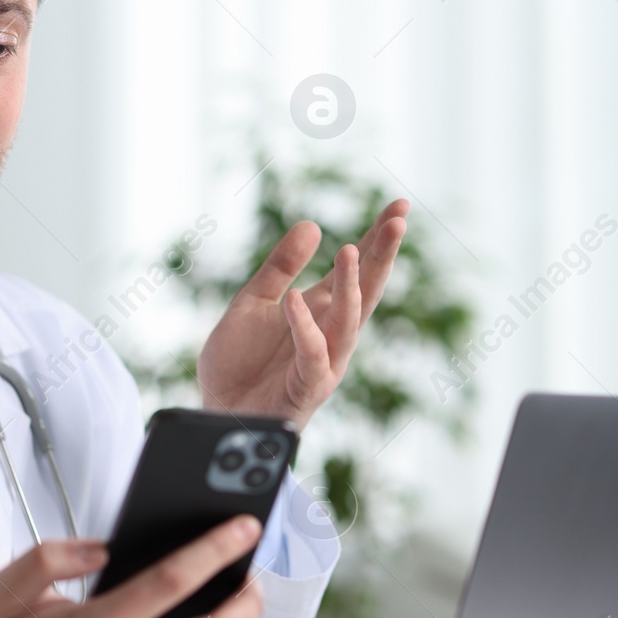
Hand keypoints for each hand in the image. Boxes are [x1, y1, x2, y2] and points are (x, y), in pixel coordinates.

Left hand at [198, 199, 409, 429]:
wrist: (218, 412)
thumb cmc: (240, 364)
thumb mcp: (254, 302)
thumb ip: (280, 267)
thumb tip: (313, 225)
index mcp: (320, 310)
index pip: (356, 269)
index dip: (376, 239)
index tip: (398, 205)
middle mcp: (330, 334)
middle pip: (365, 290)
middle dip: (382, 256)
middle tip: (399, 220)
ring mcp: (323, 362)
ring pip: (348, 321)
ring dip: (352, 286)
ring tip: (350, 249)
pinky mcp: (306, 388)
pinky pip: (312, 356)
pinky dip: (305, 328)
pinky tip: (296, 299)